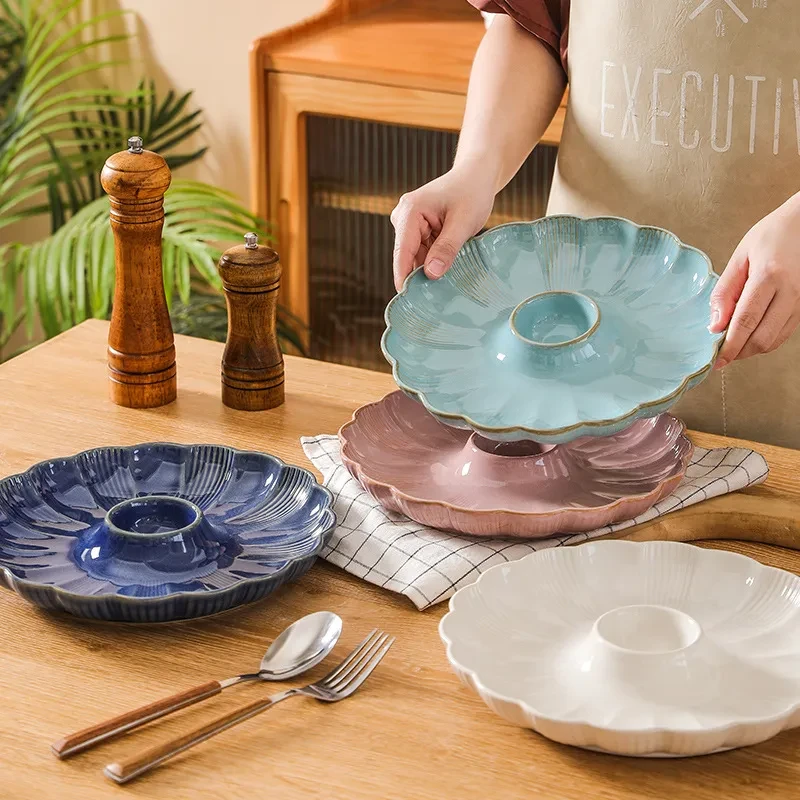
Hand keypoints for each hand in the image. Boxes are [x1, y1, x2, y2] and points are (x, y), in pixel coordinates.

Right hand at [390, 163, 495, 291]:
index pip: (402, 252)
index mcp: (410, 211)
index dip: (404, 278)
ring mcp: (409, 225)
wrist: (476, 175)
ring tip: (447, 284)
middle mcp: (403, 217)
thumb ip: (447, 248)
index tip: (408, 301)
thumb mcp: (464, 222)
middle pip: (407, 257)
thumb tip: (431, 274)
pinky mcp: (418, 231)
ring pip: (416, 258)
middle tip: (436, 300)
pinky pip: (423, 253)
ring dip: (429, 270)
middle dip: (420, 276)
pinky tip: (447, 272)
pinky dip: (434, 263)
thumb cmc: (472, 192)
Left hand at [709, 194, 799, 367]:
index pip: (746, 322)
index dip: (730, 346)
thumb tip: (715, 325)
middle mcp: (790, 292)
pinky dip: (765, 340)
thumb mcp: (740, 257)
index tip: (717, 361)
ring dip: (751, 349)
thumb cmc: (772, 235)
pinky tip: (750, 335)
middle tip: (722, 355)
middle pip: (762, 338)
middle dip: (740, 352)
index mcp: (769, 277)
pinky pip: (784, 333)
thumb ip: (725, 292)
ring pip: (775, 340)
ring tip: (733, 345)